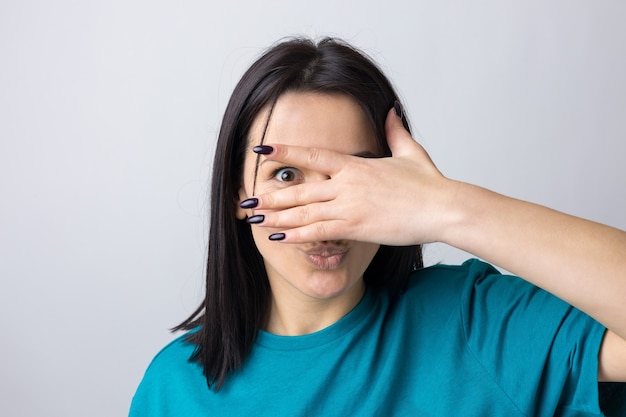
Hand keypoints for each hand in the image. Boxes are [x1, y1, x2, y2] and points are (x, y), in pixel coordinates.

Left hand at [246, 108, 460, 245]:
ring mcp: (350, 207)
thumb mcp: (411, 152)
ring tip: (253, 219)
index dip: (285, 152)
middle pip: (301, 189)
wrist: (443, 208)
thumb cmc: (429, 183)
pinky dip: (296, 236)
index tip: (262, 150)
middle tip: (247, 199)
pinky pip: (319, 232)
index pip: (313, 155)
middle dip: (272, 195)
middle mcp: (347, 185)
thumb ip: (394, 131)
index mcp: (356, 165)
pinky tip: (277, 238)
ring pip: (304, 212)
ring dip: (276, 217)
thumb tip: (390, 110)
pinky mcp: (356, 228)